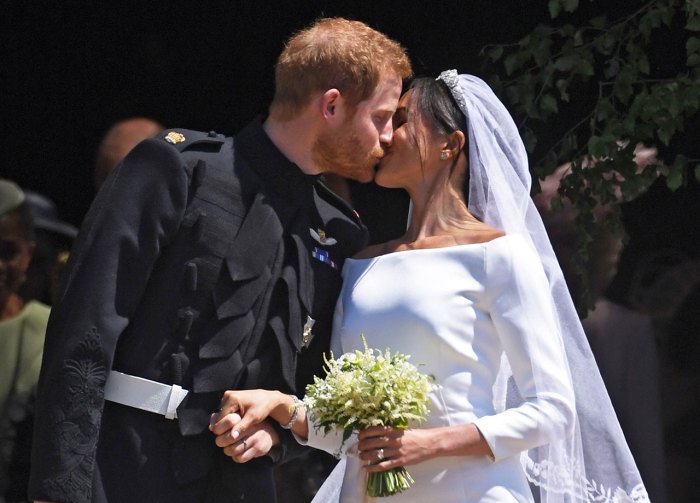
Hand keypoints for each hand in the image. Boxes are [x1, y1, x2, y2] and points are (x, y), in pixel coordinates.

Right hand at [210, 389, 287, 438]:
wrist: (269, 399)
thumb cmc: (263, 408)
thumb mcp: (253, 418)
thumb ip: (242, 427)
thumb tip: (232, 437)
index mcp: (232, 398)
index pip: (220, 418)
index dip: (224, 429)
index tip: (231, 436)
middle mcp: (227, 395)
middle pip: (219, 416)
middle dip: (224, 425)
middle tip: (233, 432)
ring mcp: (228, 396)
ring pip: (221, 414)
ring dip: (226, 422)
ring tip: (235, 427)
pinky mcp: (230, 398)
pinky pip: (225, 411)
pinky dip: (228, 418)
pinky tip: (236, 423)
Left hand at [211, 411, 279, 462]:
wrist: (270, 432)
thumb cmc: (248, 425)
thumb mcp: (239, 418)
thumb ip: (224, 419)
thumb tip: (211, 427)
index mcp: (244, 417)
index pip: (229, 421)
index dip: (219, 429)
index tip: (218, 431)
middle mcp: (251, 426)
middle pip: (228, 438)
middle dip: (221, 441)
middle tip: (221, 441)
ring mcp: (255, 438)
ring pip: (232, 450)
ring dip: (228, 450)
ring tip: (229, 447)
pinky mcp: (258, 448)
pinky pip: (240, 458)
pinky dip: (235, 457)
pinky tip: (237, 452)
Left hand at [358, 423, 493, 471]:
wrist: (430, 443)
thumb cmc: (415, 435)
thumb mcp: (401, 429)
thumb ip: (389, 431)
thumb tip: (376, 433)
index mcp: (392, 430)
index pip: (373, 430)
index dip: (363, 433)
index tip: (359, 436)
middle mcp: (392, 440)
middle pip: (371, 442)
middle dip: (362, 445)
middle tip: (358, 448)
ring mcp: (396, 451)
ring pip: (375, 454)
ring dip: (365, 456)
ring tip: (361, 457)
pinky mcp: (400, 461)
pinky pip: (383, 465)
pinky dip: (373, 467)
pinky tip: (367, 468)